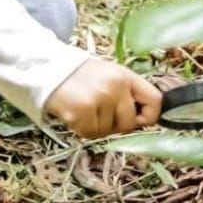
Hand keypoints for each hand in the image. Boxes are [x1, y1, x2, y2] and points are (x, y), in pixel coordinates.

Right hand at [45, 59, 161, 138]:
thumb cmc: (82, 75)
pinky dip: (83, 129)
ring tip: (85, 108)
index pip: (155, 101)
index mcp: (125, 76)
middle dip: (116, 123)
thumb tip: (145, 118)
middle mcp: (115, 87)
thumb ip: (127, 93)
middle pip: (129, 122)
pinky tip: (75, 114)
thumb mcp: (110, 74)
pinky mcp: (81, 113)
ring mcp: (98, 100)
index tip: (138, 120)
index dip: (149, 116)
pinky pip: (91, 134)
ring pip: (108, 131)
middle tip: (100, 111)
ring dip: (97, 126)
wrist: (48, 69)